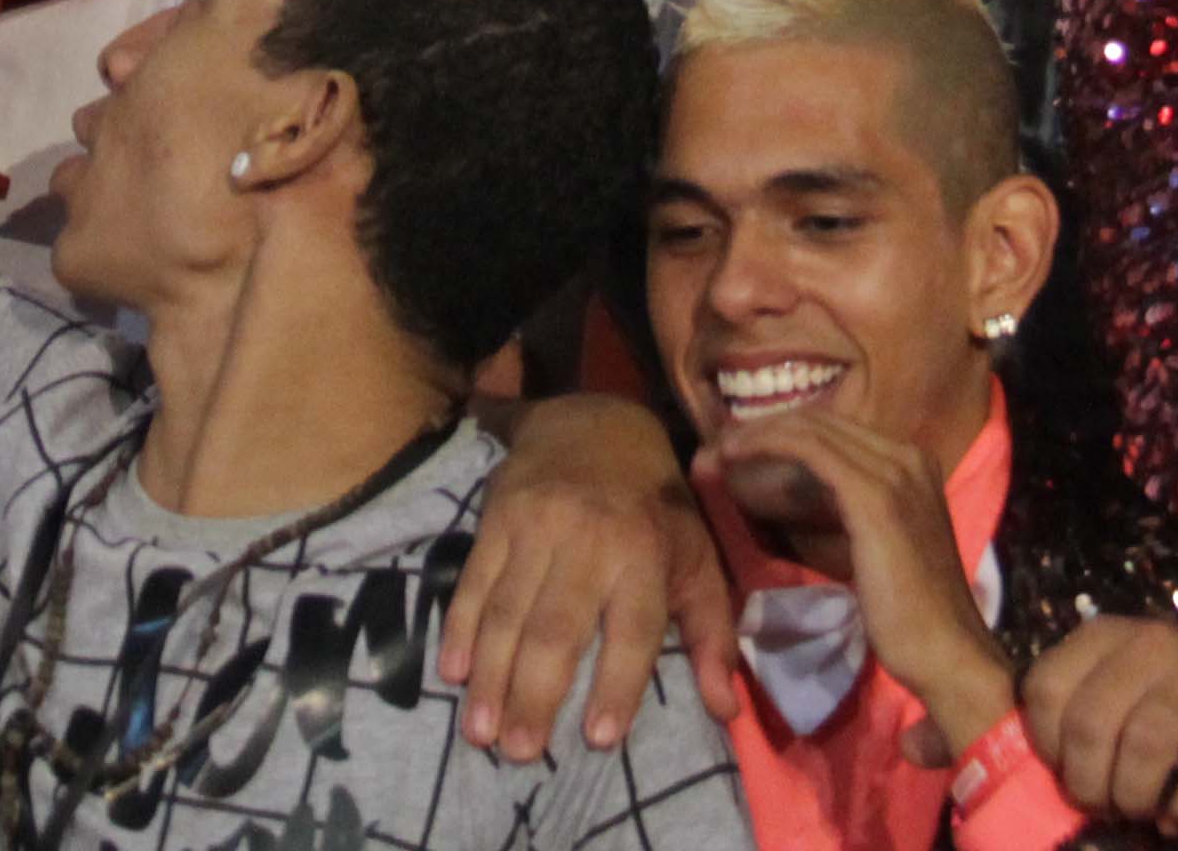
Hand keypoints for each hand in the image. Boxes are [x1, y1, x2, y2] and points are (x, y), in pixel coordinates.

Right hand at [441, 394, 735, 756]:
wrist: (596, 425)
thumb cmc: (656, 511)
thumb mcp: (697, 562)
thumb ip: (712, 636)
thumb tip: (726, 710)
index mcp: (645, 554)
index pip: (632, 629)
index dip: (616, 684)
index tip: (598, 739)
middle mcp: (589, 541)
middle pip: (556, 627)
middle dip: (534, 694)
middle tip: (519, 753)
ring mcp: (535, 526)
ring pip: (507, 611)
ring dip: (491, 675)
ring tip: (481, 732)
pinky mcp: (496, 517)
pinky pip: (473, 581)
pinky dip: (458, 629)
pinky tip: (451, 673)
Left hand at [697, 413, 1013, 761]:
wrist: (947, 654)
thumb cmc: (912, 618)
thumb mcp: (881, 548)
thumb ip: (850, 514)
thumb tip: (802, 497)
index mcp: (915, 465)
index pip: (838, 429)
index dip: (785, 431)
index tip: (741, 447)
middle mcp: (910, 457)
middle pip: (822, 421)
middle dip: (766, 428)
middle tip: (720, 444)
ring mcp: (896, 473)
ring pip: (811, 429)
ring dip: (758, 435)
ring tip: (719, 451)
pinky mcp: (874, 497)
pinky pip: (809, 450)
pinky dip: (766, 446)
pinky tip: (734, 460)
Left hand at [1019, 599, 1177, 833]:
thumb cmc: (1177, 675)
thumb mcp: (1123, 670)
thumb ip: (1086, 703)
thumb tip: (1051, 778)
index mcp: (1104, 637)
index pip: (1045, 687)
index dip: (1045, 744)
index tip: (1065, 771)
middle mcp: (1147, 647)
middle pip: (1089, 723)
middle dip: (1087, 782)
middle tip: (1101, 805)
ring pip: (1143, 745)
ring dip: (1132, 796)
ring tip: (1138, 811)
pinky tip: (1176, 819)